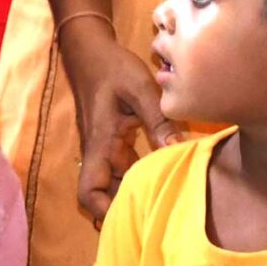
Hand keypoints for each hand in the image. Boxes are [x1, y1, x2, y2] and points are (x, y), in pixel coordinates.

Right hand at [60, 18, 177, 225]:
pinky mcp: (114, 141)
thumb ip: (158, 119)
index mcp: (100, 144)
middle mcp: (99, 152)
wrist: (92, 50)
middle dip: (127, 207)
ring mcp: (105, 147)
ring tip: (166, 197)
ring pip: (116, 182)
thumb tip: (178, 151)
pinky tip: (164, 172)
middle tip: (159, 212)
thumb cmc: (111, 67)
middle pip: (104, 194)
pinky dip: (140, 174)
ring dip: (135, 190)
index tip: (131, 215)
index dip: (103, 210)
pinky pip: (124, 167)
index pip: (88, 191)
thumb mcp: (139, 88)